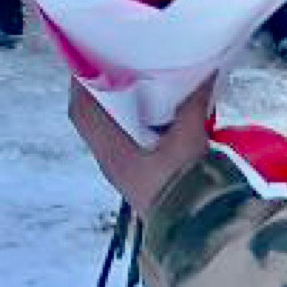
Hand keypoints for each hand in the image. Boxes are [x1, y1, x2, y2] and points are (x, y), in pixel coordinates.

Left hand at [69, 78, 215, 221]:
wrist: (194, 231)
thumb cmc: (183, 184)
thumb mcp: (189, 138)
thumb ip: (194, 103)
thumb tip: (207, 72)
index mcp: (112, 150)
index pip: (81, 111)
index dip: (79, 81)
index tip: (89, 56)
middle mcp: (110, 161)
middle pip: (90, 120)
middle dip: (97, 91)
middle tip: (112, 65)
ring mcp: (121, 173)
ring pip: (105, 133)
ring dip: (113, 109)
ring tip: (131, 84)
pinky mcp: (136, 180)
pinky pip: (121, 145)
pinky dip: (128, 126)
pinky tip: (150, 116)